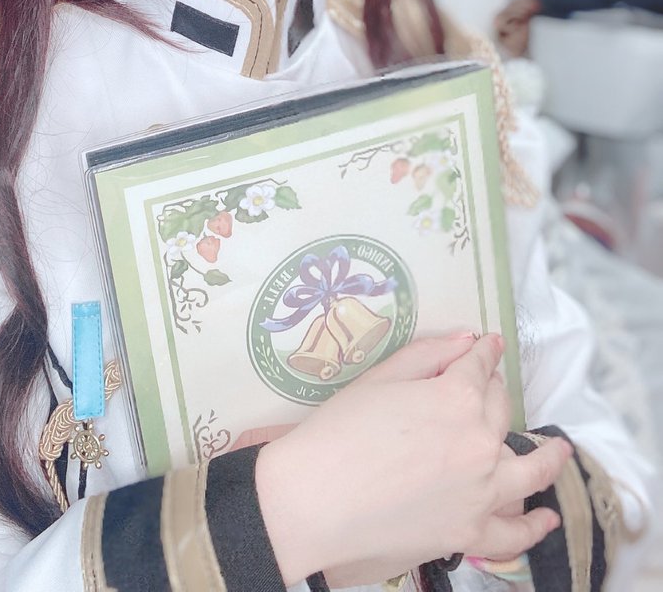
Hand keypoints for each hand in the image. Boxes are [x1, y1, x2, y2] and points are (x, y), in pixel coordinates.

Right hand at [255, 333, 569, 585]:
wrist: (312, 502)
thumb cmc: (336, 433)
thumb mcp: (378, 380)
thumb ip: (428, 355)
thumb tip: (467, 340)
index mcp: (458, 398)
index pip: (479, 367)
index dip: (483, 352)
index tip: (488, 345)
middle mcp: (481, 443)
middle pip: (501, 410)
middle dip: (496, 392)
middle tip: (490, 387)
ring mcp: (481, 492)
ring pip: (530, 469)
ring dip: (548, 456)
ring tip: (560, 451)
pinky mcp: (470, 533)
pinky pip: (514, 532)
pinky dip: (533, 525)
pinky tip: (545, 518)